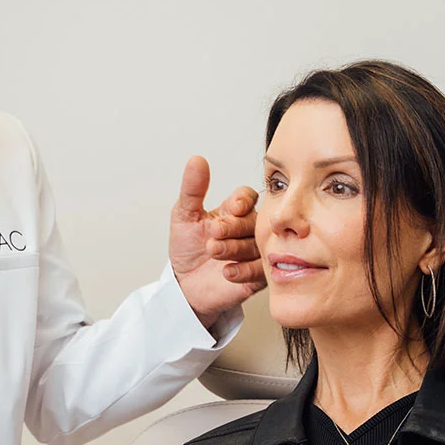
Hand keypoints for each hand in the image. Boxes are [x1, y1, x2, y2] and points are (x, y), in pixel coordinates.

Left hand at [169, 156, 264, 328]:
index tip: (233, 207)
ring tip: (213, 251)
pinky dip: (243, 270)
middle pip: (253, 220)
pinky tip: (227, 271)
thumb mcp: (184, 216)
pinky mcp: (258, 275)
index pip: (247, 196)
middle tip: (214, 233)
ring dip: (234, 248)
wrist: (184, 284)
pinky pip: (260, 271)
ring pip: (256, 245)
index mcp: (233, 211)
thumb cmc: (187, 248)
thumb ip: (192, 190)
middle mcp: (248, 229)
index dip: (243, 200)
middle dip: (233, 226)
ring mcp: (255, 252)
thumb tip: (196, 160)